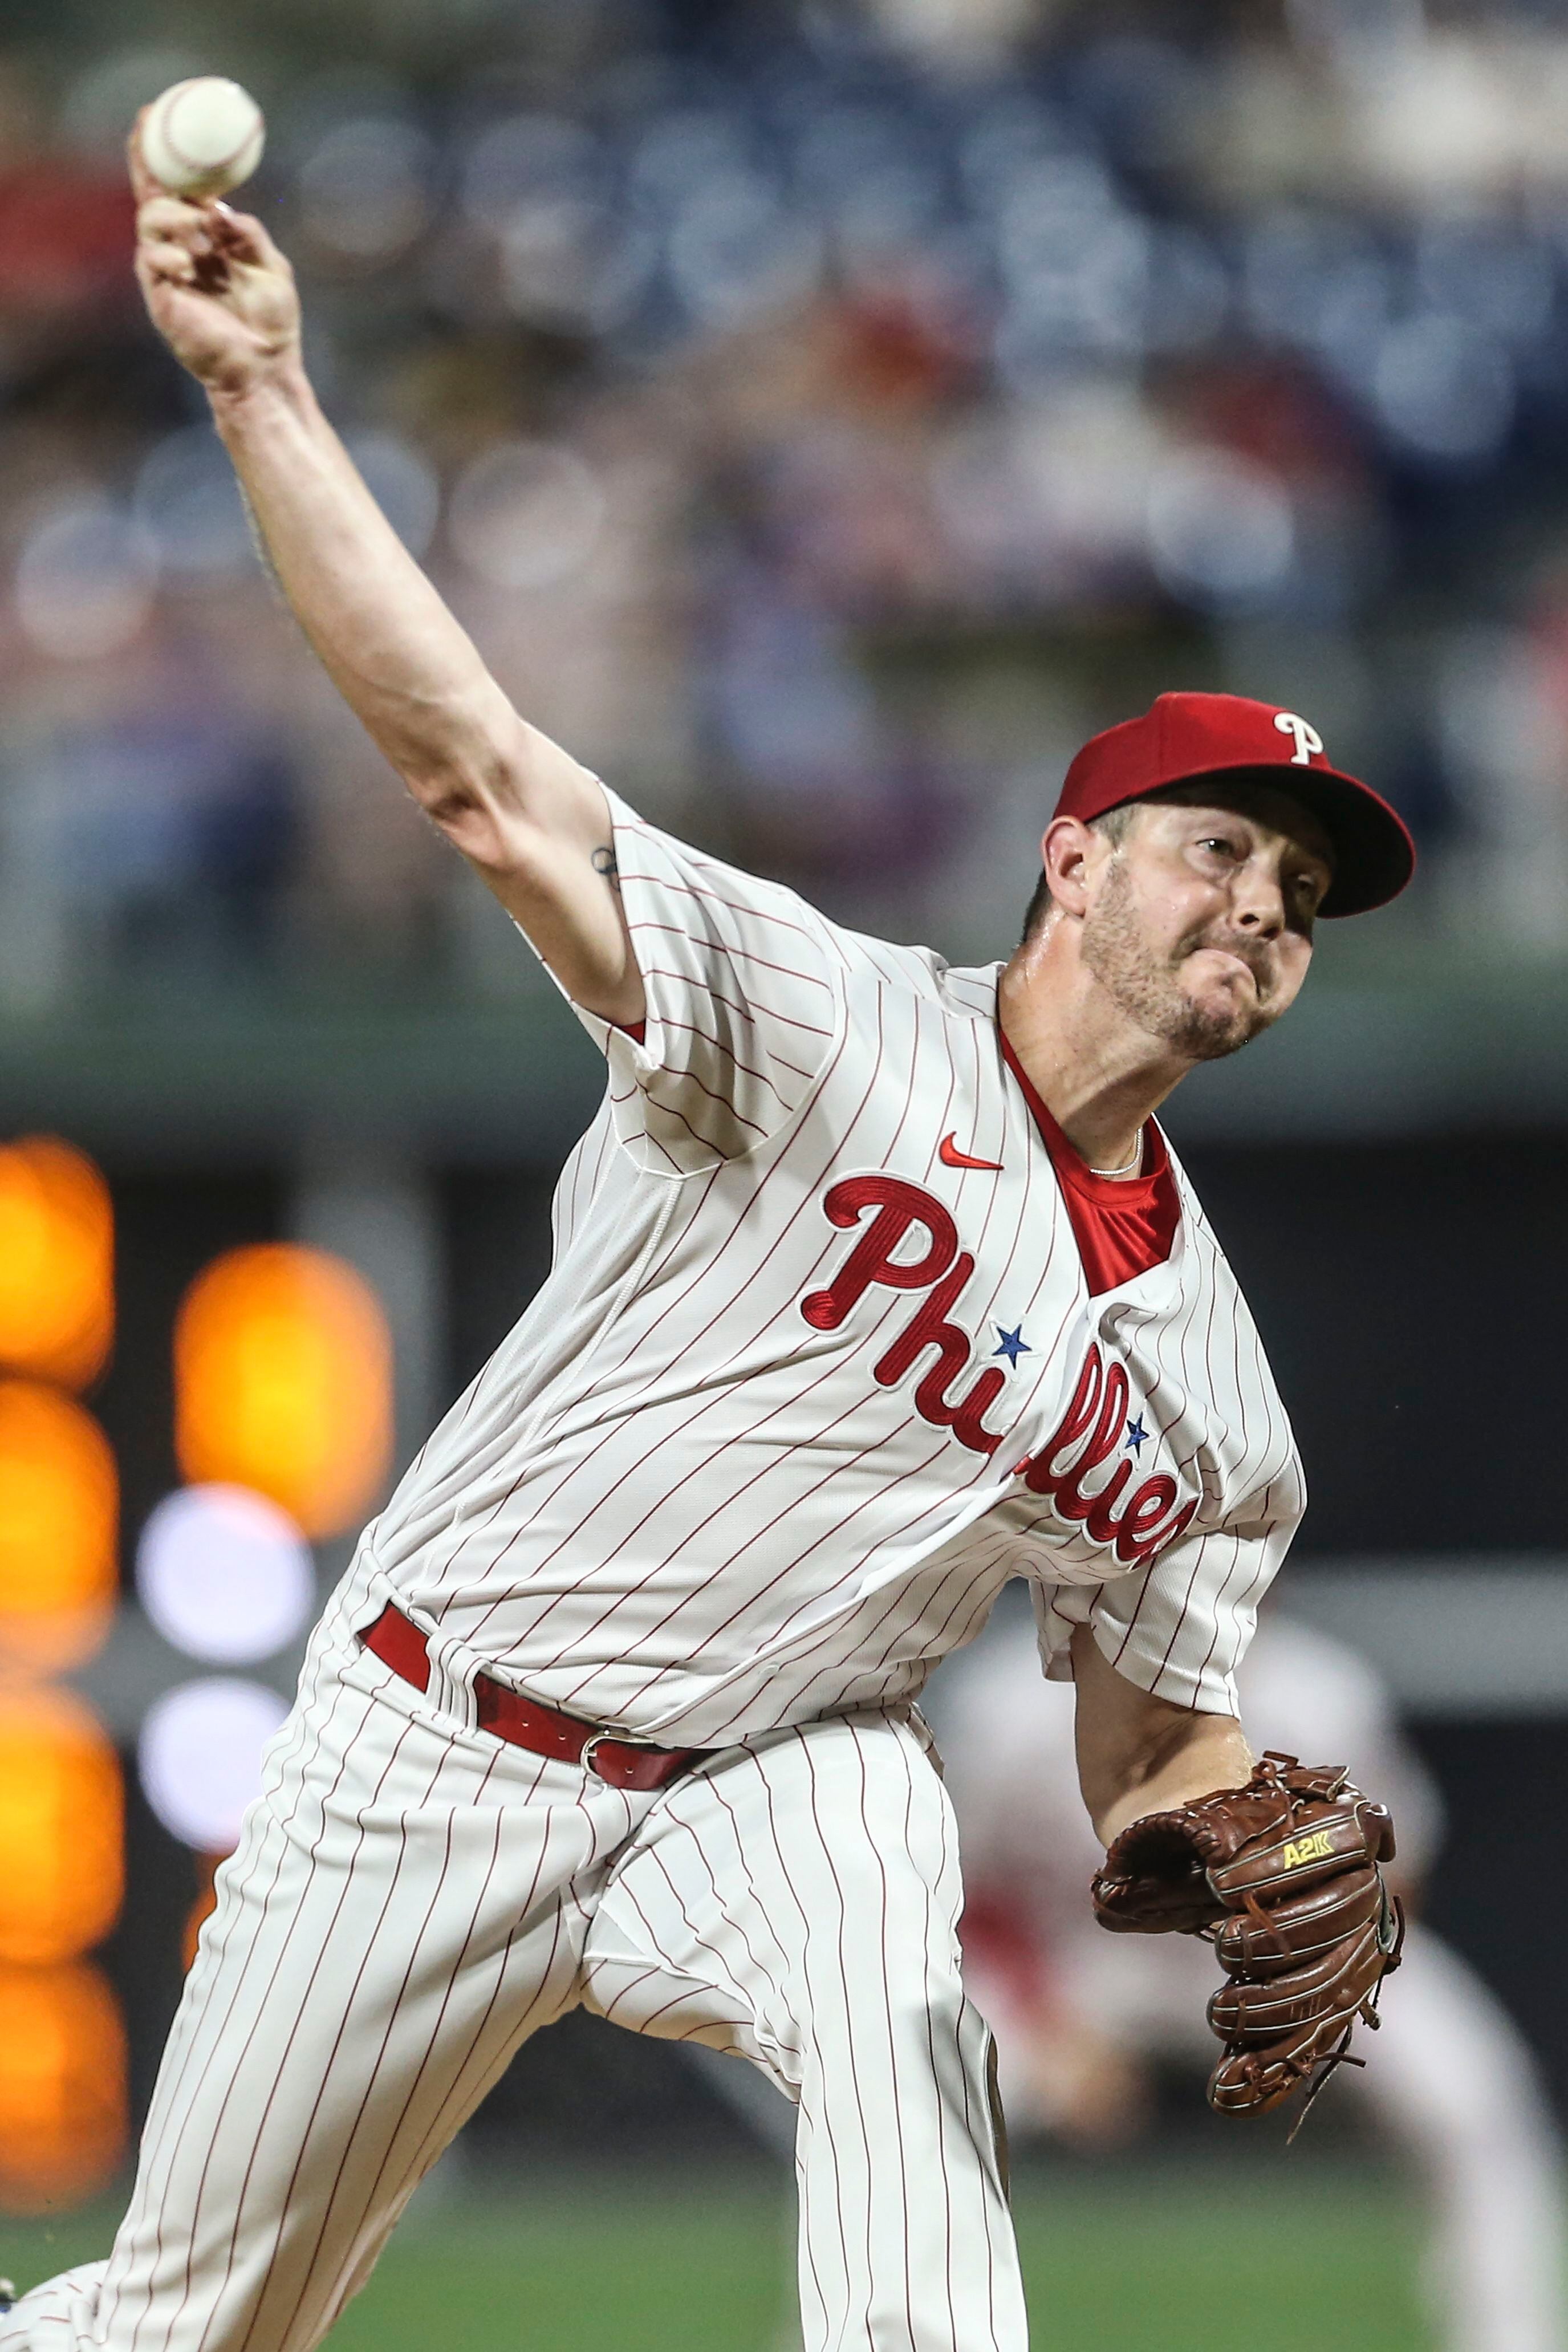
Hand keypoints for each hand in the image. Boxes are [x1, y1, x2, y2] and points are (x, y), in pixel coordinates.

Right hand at [129, 112, 300, 398]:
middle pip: (153, 197)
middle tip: (160, 153)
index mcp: (206, 238)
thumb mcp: (271, 267)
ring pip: (149, 222)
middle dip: (150, 168)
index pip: (179, 188)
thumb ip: (249, 234)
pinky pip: (151, 261)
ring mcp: (167, 272)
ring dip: (172, 217)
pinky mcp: (161, 298)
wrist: (265, 369)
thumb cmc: (271, 324)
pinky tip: (188, 265)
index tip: (153, 115)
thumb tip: (220, 209)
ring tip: (197, 233)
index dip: (164, 153)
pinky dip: (168, 255)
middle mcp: (181, 248)